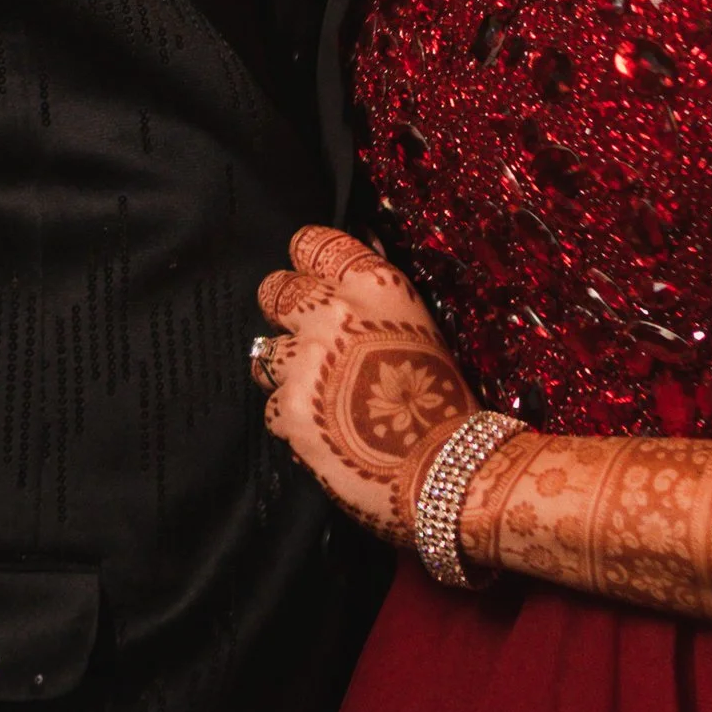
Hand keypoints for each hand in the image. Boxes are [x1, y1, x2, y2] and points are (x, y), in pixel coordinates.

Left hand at [256, 225, 476, 542]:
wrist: (447, 468)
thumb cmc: (444, 401)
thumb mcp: (418, 326)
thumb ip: (374, 299)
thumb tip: (347, 270)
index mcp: (374, 285)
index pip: (312, 243)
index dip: (306, 263)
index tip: (308, 278)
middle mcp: (335, 312)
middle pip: (275, 290)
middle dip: (285, 313)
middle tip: (306, 339)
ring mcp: (307, 361)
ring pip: (264, 351)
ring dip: (283, 369)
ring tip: (316, 392)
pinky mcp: (290, 409)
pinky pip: (271, 406)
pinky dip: (291, 419)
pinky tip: (322, 429)